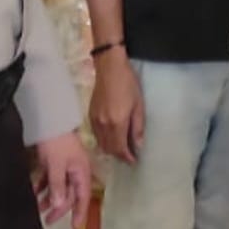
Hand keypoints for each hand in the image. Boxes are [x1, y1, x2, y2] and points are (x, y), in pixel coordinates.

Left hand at [35, 131, 91, 228]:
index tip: (75, 226)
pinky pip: (50, 179)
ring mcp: (64, 166)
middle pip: (69, 194)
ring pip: (58, 187)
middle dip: (58, 208)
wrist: (49, 119)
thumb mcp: (57, 165)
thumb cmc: (56, 141)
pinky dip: (43, 186)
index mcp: (81, 171)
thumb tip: (58, 205)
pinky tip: (34, 192)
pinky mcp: (54, 161)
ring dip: (48, 198)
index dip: (80, 212)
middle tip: (48, 220)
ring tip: (38, 207)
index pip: (83, 197)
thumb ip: (58, 186)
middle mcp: (75, 170)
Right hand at [89, 50, 143, 164]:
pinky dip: (103, 140)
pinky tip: (111, 136)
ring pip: (101, 144)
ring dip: (111, 149)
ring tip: (121, 147)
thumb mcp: (138, 105)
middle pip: (109, 149)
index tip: (134, 161)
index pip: (120, 149)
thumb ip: (138, 127)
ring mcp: (95, 120)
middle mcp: (103, 125)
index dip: (127, 158)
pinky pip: (96, 135)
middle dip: (119, 155)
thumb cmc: (128, 83)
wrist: (109, 67)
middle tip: (129, 155)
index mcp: (117, 123)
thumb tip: (138, 145)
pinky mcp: (90, 115)